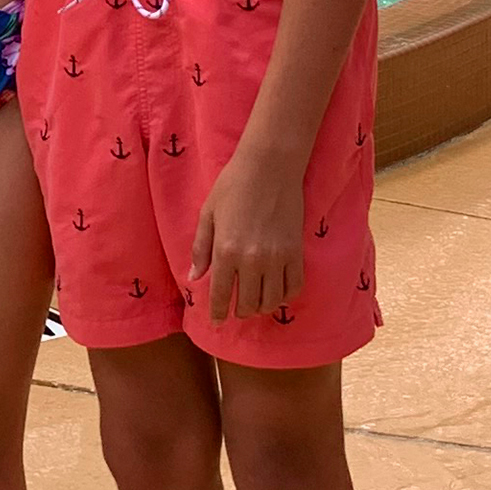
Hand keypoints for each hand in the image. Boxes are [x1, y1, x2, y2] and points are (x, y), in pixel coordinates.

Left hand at [191, 147, 304, 325]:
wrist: (270, 168)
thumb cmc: (233, 186)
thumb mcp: (208, 214)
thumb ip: (201, 248)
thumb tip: (194, 277)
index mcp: (226, 251)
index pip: (221, 294)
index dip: (217, 312)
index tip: (216, 321)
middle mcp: (252, 260)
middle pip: (248, 303)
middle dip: (240, 312)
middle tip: (236, 310)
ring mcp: (277, 259)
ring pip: (271, 301)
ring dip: (261, 307)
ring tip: (255, 303)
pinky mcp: (296, 254)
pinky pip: (293, 288)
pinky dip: (284, 297)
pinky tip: (276, 293)